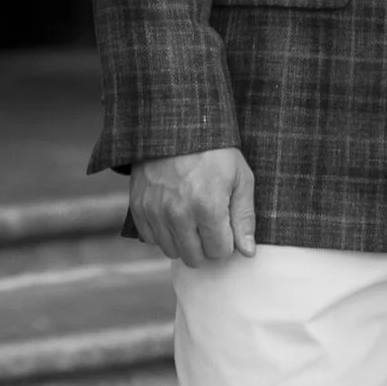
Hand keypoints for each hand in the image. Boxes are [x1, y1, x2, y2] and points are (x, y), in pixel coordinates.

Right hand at [132, 146, 257, 268]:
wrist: (176, 127)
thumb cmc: (215, 152)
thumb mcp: (241, 178)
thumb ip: (244, 218)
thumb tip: (247, 252)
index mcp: (208, 207)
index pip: (219, 252)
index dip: (226, 242)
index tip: (225, 226)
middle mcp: (179, 214)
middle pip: (194, 258)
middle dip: (206, 247)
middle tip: (209, 225)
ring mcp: (155, 211)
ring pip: (172, 252)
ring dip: (184, 242)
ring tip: (191, 219)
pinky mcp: (138, 207)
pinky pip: (150, 239)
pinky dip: (162, 233)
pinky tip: (172, 216)